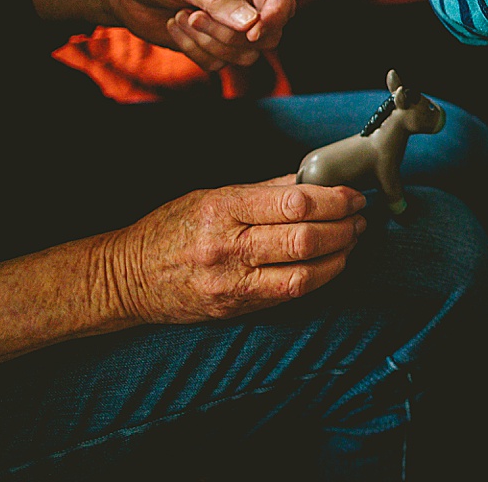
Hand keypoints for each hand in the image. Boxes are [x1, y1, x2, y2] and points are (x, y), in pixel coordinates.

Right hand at [104, 176, 367, 323]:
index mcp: (222, 208)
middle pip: (303, 238)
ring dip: (339, 255)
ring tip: (352, 239)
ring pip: (302, 273)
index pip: (292, 203)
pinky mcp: (235, 307)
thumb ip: (265, 189)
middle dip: (343, 226)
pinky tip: (332, 264)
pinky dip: (319, 277)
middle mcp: (227, 246)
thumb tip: (311, 180)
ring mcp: (231, 282)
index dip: (333, 199)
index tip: (352, 194)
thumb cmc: (171, 229)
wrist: (126, 277)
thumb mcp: (212, 195)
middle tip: (360, 216)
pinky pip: (288, 294)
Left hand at [109, 0, 293, 71]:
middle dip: (229, 34)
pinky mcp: (212, 47)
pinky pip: (218, 64)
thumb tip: (252, 24)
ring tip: (181, 17)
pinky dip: (194, 50)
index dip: (275, 17)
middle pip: (268, 36)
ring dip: (208, 42)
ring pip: (245, 55)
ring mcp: (231, 28)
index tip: (254, 31)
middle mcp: (248, 4)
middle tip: (195, 16)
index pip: (282, 0)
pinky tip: (175, 27)